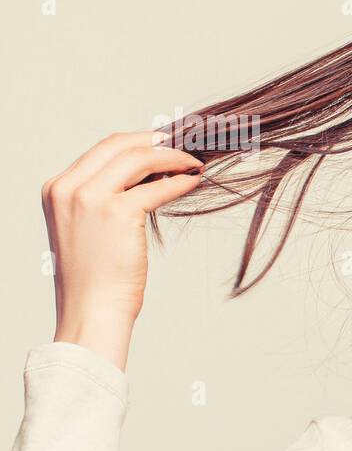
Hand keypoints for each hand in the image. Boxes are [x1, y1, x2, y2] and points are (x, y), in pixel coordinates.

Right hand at [41, 131, 205, 371]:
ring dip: (173, 157)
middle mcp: (68, 188)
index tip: (165, 143)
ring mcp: (89, 198)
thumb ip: (106, 196)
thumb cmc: (96, 276)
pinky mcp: (116, 213)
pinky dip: (180, 181)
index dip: (139, 141)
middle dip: (158, 141)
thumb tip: (151, 173)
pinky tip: (194, 182)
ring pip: (140, 158)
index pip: (103, 149)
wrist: (92, 309)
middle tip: (186, 145)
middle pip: (120, 144)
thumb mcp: (88, 227)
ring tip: (194, 163)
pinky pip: (158, 188)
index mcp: (57, 188)